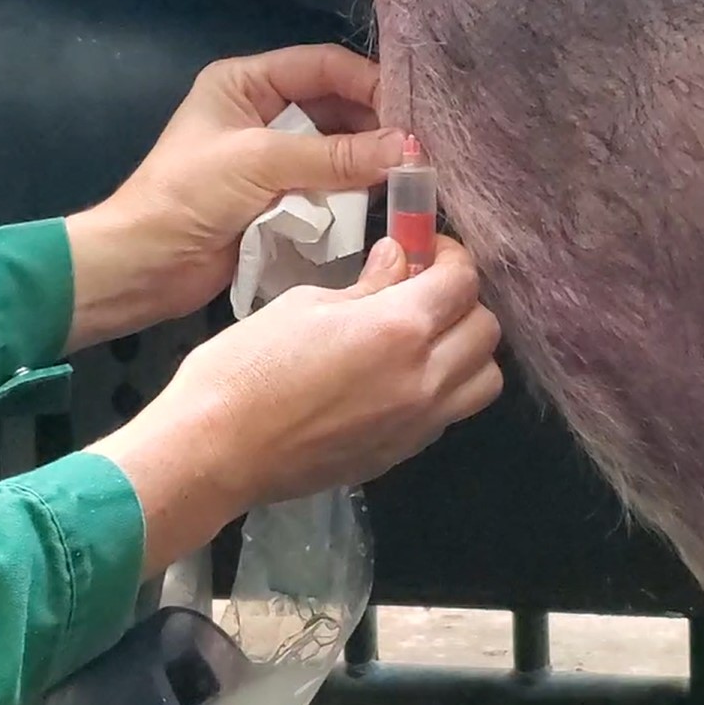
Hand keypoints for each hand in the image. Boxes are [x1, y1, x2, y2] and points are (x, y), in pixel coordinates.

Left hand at [63, 44, 406, 353]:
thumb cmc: (187, 196)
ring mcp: (272, 159)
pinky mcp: (279, 200)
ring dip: (369, 163)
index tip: (411, 111)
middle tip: (420, 150)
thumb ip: (333, 155)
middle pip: (336, 108)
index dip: (368, 83)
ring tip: (412, 177)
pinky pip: (328, 188)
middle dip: (375, 128)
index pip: (322, 66)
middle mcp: (263, 113)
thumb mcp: (260, 163)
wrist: (143, 266)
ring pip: (337, 150)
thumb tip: (406, 148)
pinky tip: (385, 201)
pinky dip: (354, 194)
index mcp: (246, 83)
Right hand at [88, 234, 504, 575]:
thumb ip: (365, 285)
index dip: (451, 257)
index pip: (463, 282)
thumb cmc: (246, 368)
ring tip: (426, 339)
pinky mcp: (402, 453)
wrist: (217, 451)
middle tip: (425, 291)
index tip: (428, 251)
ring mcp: (418, 424)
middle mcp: (424, 379)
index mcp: (398, 330)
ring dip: (467, 352)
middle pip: (486, 330)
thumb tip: (399, 261)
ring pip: (484, 380)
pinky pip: (451, 414)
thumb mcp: (303, 305)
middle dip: (462, 301)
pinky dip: (445, 389)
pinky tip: (401, 377)